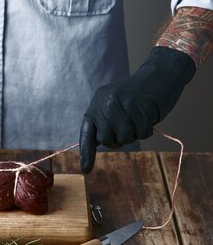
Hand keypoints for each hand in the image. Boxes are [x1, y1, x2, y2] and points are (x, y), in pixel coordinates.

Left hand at [79, 47, 195, 172]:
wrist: (159, 75)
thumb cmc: (136, 94)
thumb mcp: (114, 102)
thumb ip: (104, 120)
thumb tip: (97, 142)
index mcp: (98, 103)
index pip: (88, 131)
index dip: (87, 152)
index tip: (85, 169)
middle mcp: (107, 104)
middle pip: (108, 140)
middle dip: (119, 138)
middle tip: (129, 123)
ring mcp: (123, 106)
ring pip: (125, 138)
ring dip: (134, 133)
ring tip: (139, 116)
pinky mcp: (140, 109)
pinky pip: (142, 134)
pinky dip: (147, 129)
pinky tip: (148, 114)